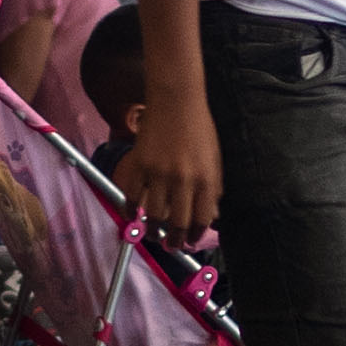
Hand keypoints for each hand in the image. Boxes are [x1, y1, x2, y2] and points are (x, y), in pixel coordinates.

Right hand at [125, 95, 223, 245]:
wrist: (176, 100)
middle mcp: (184, 180)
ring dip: (152, 231)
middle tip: (170, 246)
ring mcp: (159, 173)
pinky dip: (130, 209)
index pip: (202, 219)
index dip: (195, 234)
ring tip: (152, 235)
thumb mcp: (215, 159)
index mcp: (206, 179)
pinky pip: (131, 196)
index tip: (190, 240)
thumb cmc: (200, 128)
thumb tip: (210, 215)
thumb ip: (213, 188)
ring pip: (153, 215)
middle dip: (174, 241)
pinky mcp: (139, 164)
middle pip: (177, 223)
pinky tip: (132, 214)